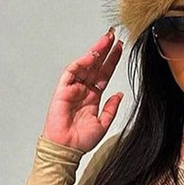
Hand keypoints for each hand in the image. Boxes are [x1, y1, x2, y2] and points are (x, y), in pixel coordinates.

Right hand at [41, 27, 123, 151]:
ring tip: (105, 40)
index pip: (104, 74)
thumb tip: (120, 94)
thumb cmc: (81, 140)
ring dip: (95, 52)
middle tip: (113, 35)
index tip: (120, 48)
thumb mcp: (104, 123)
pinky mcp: (63, 90)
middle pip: (96, 65)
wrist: (68, 148)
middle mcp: (83, 90)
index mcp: (93, 97)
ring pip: (85, 65)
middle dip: (104, 50)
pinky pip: (71, 72)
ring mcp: (73, 89)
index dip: (112, 61)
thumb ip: (111, 108)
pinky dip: (81, 63)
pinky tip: (91, 56)